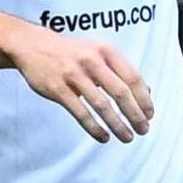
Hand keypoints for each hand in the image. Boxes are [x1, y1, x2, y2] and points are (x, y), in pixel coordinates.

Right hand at [8, 29, 153, 140]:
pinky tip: (104, 137)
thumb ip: (121, 71)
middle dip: (135, 115)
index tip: (149, 115)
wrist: (32, 45)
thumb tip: (147, 93)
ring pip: (102, 105)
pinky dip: (94, 127)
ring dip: (117, 124)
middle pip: (120, 92)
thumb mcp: (99, 53)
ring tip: (127, 137)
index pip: (133, 77)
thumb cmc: (73, 53)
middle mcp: (92, 61)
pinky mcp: (57, 88)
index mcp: (106, 51)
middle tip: (143, 130)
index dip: (144, 99)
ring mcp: (73, 74)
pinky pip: (80, 112)